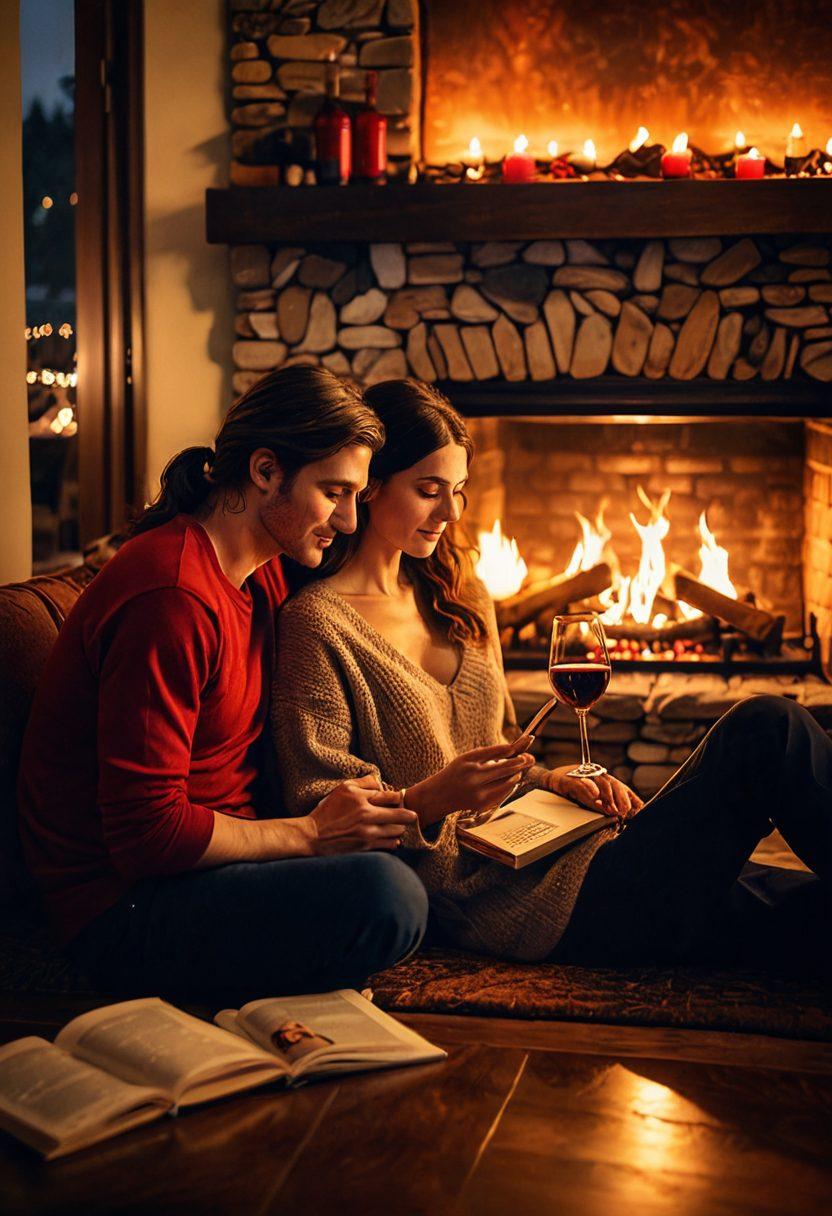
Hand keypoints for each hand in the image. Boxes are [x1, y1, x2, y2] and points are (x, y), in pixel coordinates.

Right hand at [308, 775, 416, 854]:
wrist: (313, 837)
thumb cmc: (328, 812)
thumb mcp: (342, 789)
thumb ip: (363, 783)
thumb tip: (381, 782)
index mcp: (360, 798)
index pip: (392, 796)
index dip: (400, 799)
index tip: (400, 800)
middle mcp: (365, 815)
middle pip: (400, 815)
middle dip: (408, 815)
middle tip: (411, 816)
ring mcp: (367, 832)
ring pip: (397, 831)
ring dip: (399, 828)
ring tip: (397, 826)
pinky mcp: (366, 847)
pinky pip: (390, 844)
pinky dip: (393, 841)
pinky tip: (389, 838)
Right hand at [404, 736, 535, 825]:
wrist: (439, 795)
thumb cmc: (456, 773)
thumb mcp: (464, 759)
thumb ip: (484, 755)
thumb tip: (510, 750)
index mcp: (467, 761)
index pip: (492, 753)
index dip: (507, 749)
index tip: (518, 747)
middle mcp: (471, 776)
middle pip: (502, 768)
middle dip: (517, 763)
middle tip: (527, 759)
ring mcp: (476, 791)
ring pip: (504, 782)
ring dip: (515, 775)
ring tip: (519, 770)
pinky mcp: (480, 803)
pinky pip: (501, 794)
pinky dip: (509, 786)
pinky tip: (513, 781)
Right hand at [548, 766, 643, 820]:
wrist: (552, 781)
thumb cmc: (573, 790)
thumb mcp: (591, 798)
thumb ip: (604, 805)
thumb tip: (618, 816)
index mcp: (604, 780)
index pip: (621, 787)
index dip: (631, 797)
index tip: (638, 809)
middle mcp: (596, 776)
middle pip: (614, 784)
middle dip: (622, 798)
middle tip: (625, 811)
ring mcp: (584, 776)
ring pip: (600, 782)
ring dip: (608, 797)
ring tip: (612, 809)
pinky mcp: (570, 779)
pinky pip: (582, 783)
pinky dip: (589, 789)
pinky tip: (595, 796)